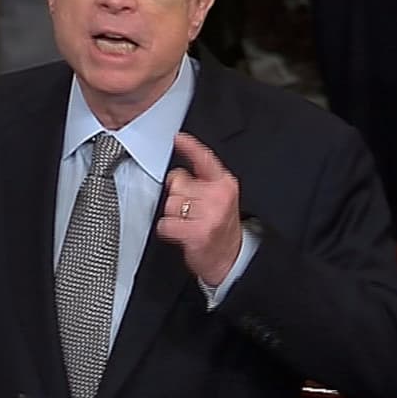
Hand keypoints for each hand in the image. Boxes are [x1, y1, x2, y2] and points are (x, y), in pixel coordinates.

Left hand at [156, 132, 242, 287]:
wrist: (230, 259)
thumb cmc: (219, 227)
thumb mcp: (218, 198)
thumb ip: (200, 182)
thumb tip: (175, 174)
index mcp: (224, 184)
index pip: (205, 160)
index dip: (190, 147)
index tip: (179, 138)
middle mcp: (218, 196)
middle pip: (177, 184)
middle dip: (177, 197)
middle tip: (191, 211)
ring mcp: (209, 215)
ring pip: (170, 204)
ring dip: (173, 216)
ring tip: (188, 223)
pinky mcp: (198, 233)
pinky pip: (166, 224)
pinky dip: (168, 230)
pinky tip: (182, 234)